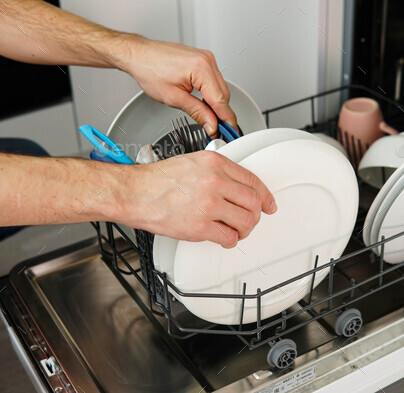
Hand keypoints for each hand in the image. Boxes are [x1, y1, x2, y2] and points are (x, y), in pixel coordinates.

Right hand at [122, 150, 275, 247]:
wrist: (134, 193)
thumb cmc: (157, 180)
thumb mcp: (193, 162)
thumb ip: (218, 172)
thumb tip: (238, 187)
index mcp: (215, 163)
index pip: (253, 181)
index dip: (265, 196)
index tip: (269, 205)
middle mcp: (215, 181)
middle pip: (254, 202)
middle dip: (255, 215)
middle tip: (250, 220)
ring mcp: (209, 204)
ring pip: (246, 221)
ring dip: (245, 230)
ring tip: (236, 230)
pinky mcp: (200, 226)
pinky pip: (229, 237)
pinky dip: (230, 241)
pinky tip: (223, 238)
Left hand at [123, 37, 236, 134]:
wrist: (139, 55)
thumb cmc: (149, 69)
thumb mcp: (174, 98)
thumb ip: (198, 113)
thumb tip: (211, 125)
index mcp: (201, 68)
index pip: (221, 100)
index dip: (226, 119)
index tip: (229, 131)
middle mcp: (207, 60)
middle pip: (224, 95)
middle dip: (221, 113)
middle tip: (216, 130)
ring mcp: (206, 58)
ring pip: (220, 88)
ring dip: (216, 104)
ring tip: (208, 118)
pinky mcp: (203, 60)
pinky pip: (214, 81)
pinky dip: (212, 94)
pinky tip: (206, 103)